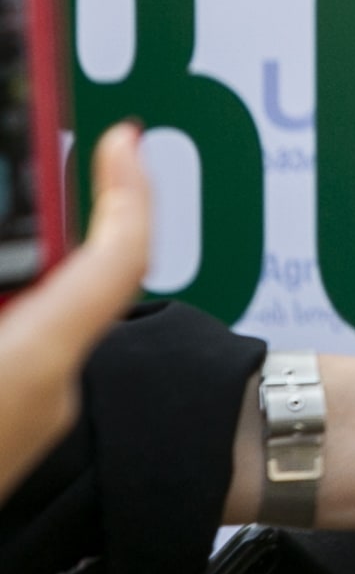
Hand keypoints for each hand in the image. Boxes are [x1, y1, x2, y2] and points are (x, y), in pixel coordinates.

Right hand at [0, 126, 151, 497]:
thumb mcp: (12, 354)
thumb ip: (12, 294)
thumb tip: (13, 279)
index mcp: (33, 362)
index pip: (114, 258)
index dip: (124, 192)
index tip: (121, 139)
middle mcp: (47, 388)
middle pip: (64, 282)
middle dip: (33, 235)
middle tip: (24, 183)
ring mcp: (30, 418)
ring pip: (36, 322)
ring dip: (16, 284)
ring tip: (11, 232)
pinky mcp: (10, 433)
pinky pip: (13, 354)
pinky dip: (6, 325)